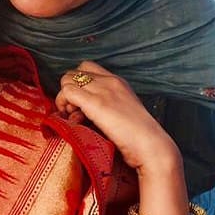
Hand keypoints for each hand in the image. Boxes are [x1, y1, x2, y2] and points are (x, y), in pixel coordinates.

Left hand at [57, 61, 181, 176]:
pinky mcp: (96, 103)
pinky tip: (73, 117)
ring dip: (64, 98)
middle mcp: (110, 81)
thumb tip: (81, 111)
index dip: (77, 83)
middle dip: (68, 90)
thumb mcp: (121, 112)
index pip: (86, 67)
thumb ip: (104, 106)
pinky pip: (67, 91)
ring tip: (74, 115)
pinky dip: (63, 103)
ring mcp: (103, 91)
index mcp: (117, 82)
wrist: (150, 146)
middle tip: (73, 111)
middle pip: (73, 73)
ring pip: (67, 80)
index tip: (79, 103)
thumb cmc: (137, 137)